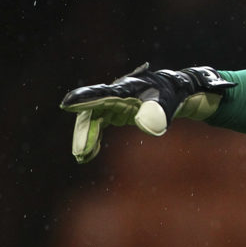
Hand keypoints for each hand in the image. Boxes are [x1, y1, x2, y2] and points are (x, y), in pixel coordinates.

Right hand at [60, 63, 233, 162]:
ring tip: (82, 157)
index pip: (101, 94)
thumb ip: (158, 113)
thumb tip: (149, 128)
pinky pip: (99, 124)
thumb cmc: (173, 95)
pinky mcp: (116, 111)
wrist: (178, 91)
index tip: (67, 104)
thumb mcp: (169, 103)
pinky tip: (90, 153)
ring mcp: (114, 102)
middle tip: (80, 153)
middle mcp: (115, 94)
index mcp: (126, 89)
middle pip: (92, 112)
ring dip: (85, 137)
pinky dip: (93, 137)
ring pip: (93, 119)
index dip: (84, 99)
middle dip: (84, 132)